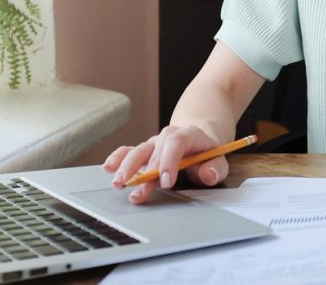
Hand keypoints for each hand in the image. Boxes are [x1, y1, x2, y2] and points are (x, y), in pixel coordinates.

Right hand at [103, 125, 229, 203]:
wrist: (197, 142)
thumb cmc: (206, 155)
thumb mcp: (218, 161)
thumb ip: (215, 169)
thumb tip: (208, 174)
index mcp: (187, 135)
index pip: (176, 143)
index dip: (170, 162)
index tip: (166, 182)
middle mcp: (166, 137)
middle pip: (153, 150)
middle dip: (144, 172)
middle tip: (136, 190)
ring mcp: (153, 144)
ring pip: (137, 151)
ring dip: (126, 167)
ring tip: (118, 183)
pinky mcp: (143, 152)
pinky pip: (128, 151)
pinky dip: (117, 158)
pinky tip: (108, 167)